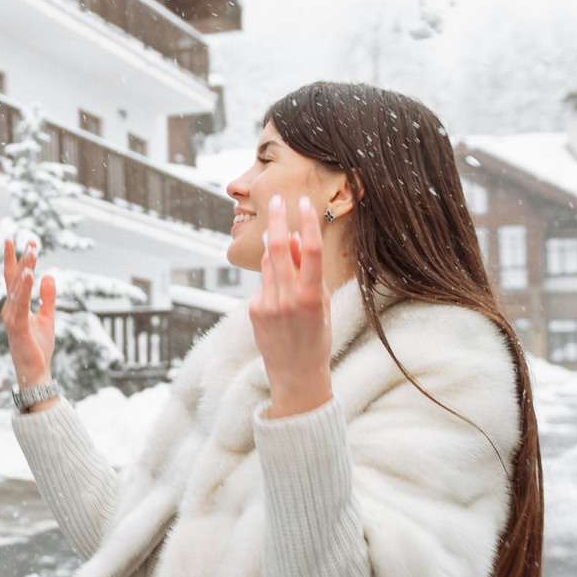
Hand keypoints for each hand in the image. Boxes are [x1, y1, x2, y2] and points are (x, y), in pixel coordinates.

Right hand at [1, 239, 57, 398]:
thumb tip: (49, 276)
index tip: (14, 240)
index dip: (13, 259)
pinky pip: (21, 304)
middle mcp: (9, 310)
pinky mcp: (18, 327)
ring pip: (17, 288)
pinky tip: (30, 275)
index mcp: (15, 307)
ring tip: (32, 251)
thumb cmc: (38, 348)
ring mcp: (12, 318)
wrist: (34, 373)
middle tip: (30, 240)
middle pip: (14, 279)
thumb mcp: (47, 318)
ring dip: (25, 268)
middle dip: (22, 259)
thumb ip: (47, 298)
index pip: (12, 279)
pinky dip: (24, 288)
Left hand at [249, 196, 334, 418]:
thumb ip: (307, 272)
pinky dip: (273, 279)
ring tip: (284, 247)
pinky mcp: (254, 310)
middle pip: (277, 248)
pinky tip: (281, 296)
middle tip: (276, 200)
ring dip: (275, 250)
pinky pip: (264, 283)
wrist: (296, 376)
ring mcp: (267, 304)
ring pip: (269, 264)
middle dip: (276, 221)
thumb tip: (293, 241)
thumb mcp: (322, 305)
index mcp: (311, 297)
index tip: (304, 203)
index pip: (309, 251)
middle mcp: (287, 299)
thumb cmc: (316, 339)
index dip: (307, 224)